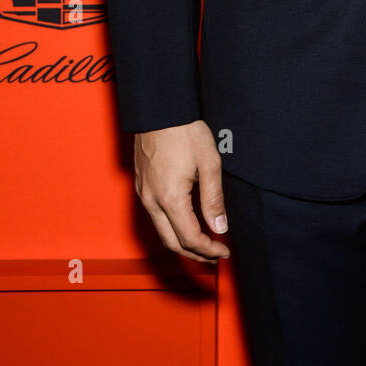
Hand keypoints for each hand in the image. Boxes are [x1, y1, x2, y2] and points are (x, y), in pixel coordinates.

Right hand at [133, 120, 229, 262]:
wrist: (159, 109)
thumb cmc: (185, 131)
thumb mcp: (209, 163)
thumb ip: (214, 199)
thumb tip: (220, 228)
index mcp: (170, 198)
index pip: (190, 239)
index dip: (209, 250)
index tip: (224, 252)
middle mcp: (152, 201)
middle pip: (172, 243)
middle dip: (195, 254)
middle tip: (215, 256)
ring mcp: (143, 194)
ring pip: (161, 232)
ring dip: (182, 243)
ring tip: (204, 244)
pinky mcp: (141, 186)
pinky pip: (155, 217)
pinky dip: (171, 228)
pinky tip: (186, 223)